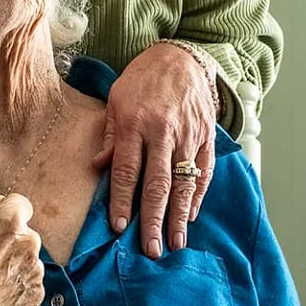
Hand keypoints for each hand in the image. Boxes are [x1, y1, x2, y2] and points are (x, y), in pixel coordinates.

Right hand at [0, 187, 44, 305]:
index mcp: (11, 221)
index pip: (18, 203)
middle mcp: (30, 244)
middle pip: (22, 231)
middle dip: (5, 237)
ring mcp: (34, 272)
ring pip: (25, 256)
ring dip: (10, 260)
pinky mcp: (34, 296)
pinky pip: (27, 280)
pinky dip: (13, 282)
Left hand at [91, 41, 215, 258]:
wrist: (181, 56)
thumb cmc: (142, 80)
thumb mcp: (116, 100)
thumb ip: (110, 136)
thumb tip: (99, 167)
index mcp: (135, 123)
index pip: (128, 170)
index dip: (123, 201)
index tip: (119, 227)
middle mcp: (163, 132)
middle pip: (158, 183)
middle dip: (154, 219)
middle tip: (152, 249)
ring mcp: (188, 135)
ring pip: (184, 182)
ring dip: (180, 216)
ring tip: (176, 242)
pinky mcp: (206, 136)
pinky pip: (204, 171)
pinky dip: (198, 195)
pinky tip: (191, 215)